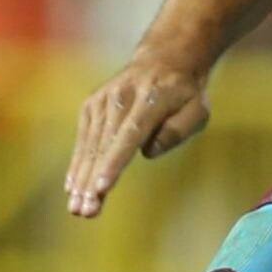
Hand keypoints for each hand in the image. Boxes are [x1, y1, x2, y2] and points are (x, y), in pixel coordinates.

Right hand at [66, 55, 212, 216]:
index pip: (129, 135)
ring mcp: (102, 100)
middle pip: (104, 146)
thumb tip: (148, 151)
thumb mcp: (198, 111)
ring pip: (90, 146)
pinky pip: (84, 139)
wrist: (163, 59)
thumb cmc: (186, 93)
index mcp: (150, 99)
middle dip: (93, 181)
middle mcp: (120, 98)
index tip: (102, 188)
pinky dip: (78, 163)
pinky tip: (73, 187)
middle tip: (85, 212)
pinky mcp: (91, 105)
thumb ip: (177, 131)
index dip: (114, 164)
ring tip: (77, 208)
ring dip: (82, 178)